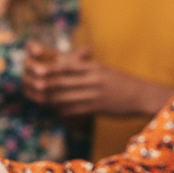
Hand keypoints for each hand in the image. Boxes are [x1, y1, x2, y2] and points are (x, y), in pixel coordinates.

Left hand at [21, 44, 169, 117]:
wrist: (141, 95)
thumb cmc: (120, 81)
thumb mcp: (104, 69)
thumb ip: (85, 66)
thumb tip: (64, 62)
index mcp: (95, 67)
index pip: (68, 65)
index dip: (50, 68)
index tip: (37, 69)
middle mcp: (94, 79)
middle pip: (63, 82)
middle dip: (45, 84)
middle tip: (32, 86)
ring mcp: (95, 95)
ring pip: (65, 97)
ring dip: (50, 99)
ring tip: (41, 99)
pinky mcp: (97, 108)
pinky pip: (73, 110)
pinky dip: (62, 110)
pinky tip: (56, 110)